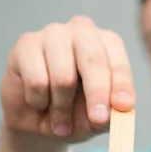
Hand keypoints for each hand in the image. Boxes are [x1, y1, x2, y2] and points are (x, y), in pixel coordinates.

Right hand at [1, 15, 135, 143]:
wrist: (39, 120)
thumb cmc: (77, 112)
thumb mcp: (99, 118)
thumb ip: (112, 112)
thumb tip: (118, 108)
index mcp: (108, 44)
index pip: (118, 63)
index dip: (121, 86)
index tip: (124, 106)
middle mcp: (83, 31)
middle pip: (93, 61)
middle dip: (97, 94)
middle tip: (97, 120)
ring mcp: (53, 33)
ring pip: (63, 76)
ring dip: (62, 107)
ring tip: (61, 120)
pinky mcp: (26, 43)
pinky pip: (37, 81)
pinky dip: (39, 101)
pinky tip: (38, 102)